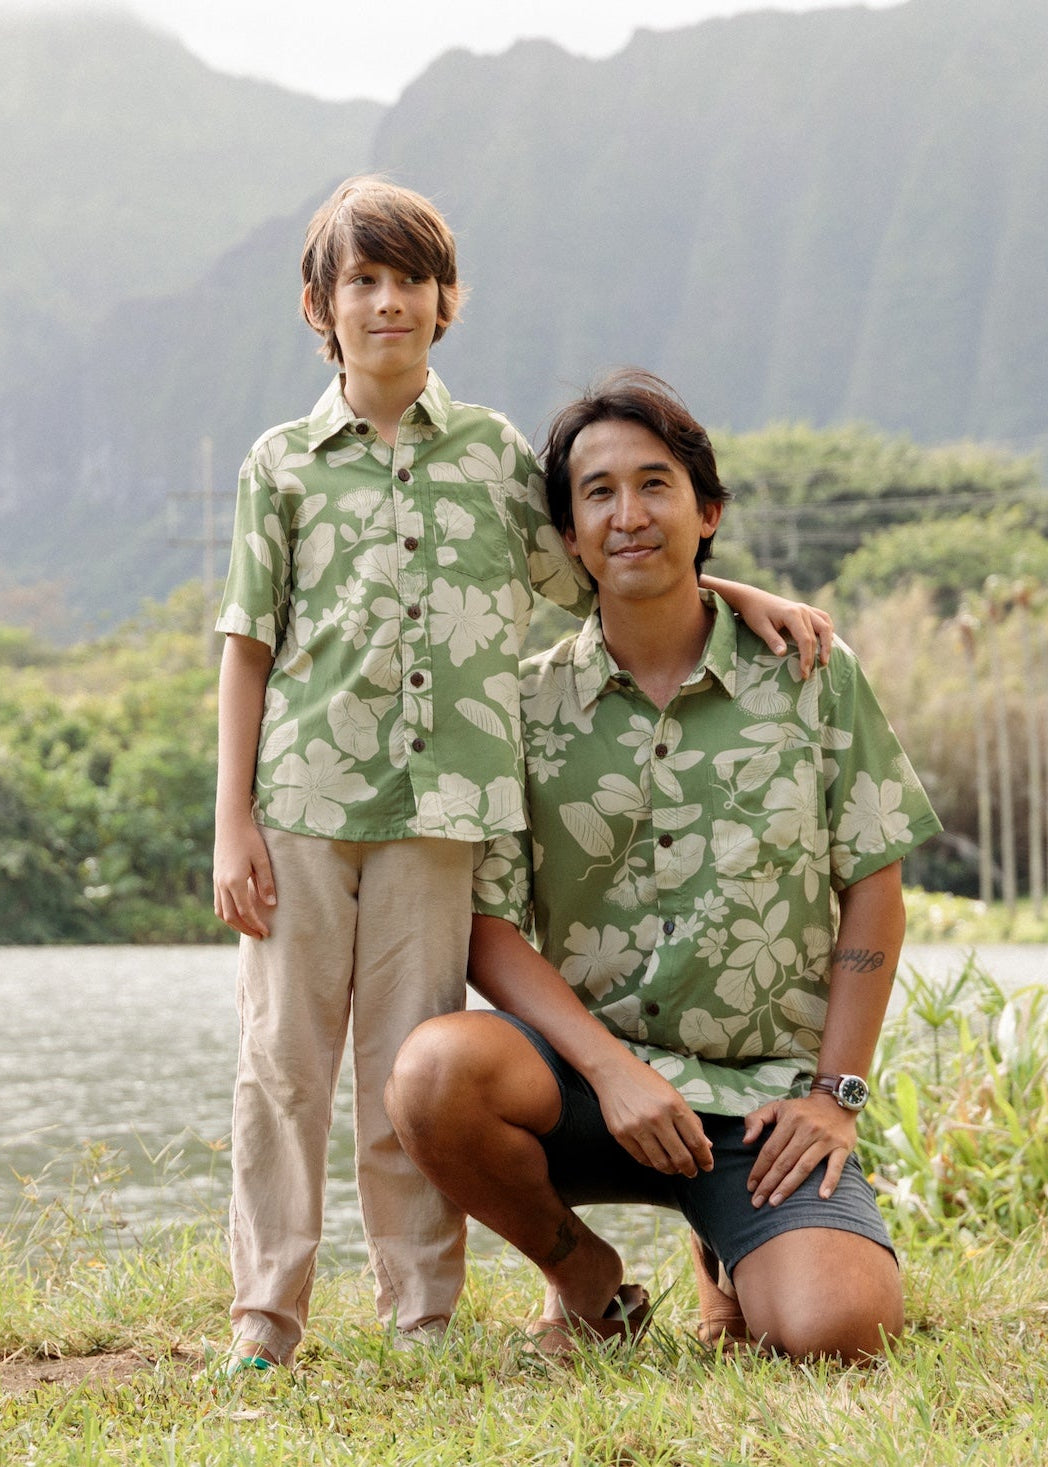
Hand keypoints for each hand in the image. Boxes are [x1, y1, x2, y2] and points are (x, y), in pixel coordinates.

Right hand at [213, 819, 276, 938]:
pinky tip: (239, 913)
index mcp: (234, 881)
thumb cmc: (250, 838)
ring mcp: (217, 881)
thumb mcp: (262, 859)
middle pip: (230, 917)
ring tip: (249, 928)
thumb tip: (271, 904)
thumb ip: (266, 883)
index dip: (256, 924)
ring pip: (221, 912)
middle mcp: (222, 884)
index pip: (245, 911)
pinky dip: (227, 913)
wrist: (230, 823)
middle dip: (245, 929)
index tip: (266, 932)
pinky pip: (219, 903)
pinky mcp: (216, 878)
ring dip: (234, 924)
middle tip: (260, 935)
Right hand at [590, 1050, 713, 1177]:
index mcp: (674, 1106)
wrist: (613, 1072)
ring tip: (675, 1168)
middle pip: (680, 1157)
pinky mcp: (621, 1134)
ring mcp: (637, 1128)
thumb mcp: (674, 1095)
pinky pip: (642, 1159)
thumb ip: (691, 1120)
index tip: (707, 1165)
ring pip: (661, 1163)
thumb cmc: (647, 1082)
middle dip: (690, 1169)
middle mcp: (656, 1118)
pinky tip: (658, 1160)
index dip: (704, 1158)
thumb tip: (706, 1145)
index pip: (696, 1141)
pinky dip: (653, 1164)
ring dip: (672, 1170)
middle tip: (692, 1171)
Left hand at [742, 1093, 856, 1206]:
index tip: (750, 1186)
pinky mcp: (842, 1147)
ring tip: (775, 1202)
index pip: (771, 1149)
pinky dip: (830, 1181)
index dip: (759, 1169)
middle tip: (758, 1202)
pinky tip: (822, 1196)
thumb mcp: (777, 1107)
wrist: (836, 1101)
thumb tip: (746, 1141)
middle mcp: (808, 1129)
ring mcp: (826, 1139)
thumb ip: (756, 1119)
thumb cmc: (801, 1109)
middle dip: (769, 1183)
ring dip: (789, 1186)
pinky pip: (836, 1167)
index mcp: (790, 1119)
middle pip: (785, 1161)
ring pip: (804, 1167)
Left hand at [745, 595, 833, 678]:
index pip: (805, 640)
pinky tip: (827, 641)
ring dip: (827, 643)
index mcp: (792, 614)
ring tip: (824, 660)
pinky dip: (827, 630)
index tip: (804, 673)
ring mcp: (806, 608)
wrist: (752, 599)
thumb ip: (773, 640)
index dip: (807, 658)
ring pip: (825, 626)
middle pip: (816, 636)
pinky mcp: (806, 609)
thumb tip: (783, 654)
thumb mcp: (760, 628)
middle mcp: (803, 610)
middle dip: (814, 656)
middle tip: (810, 673)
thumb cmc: (755, 613)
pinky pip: (823, 618)